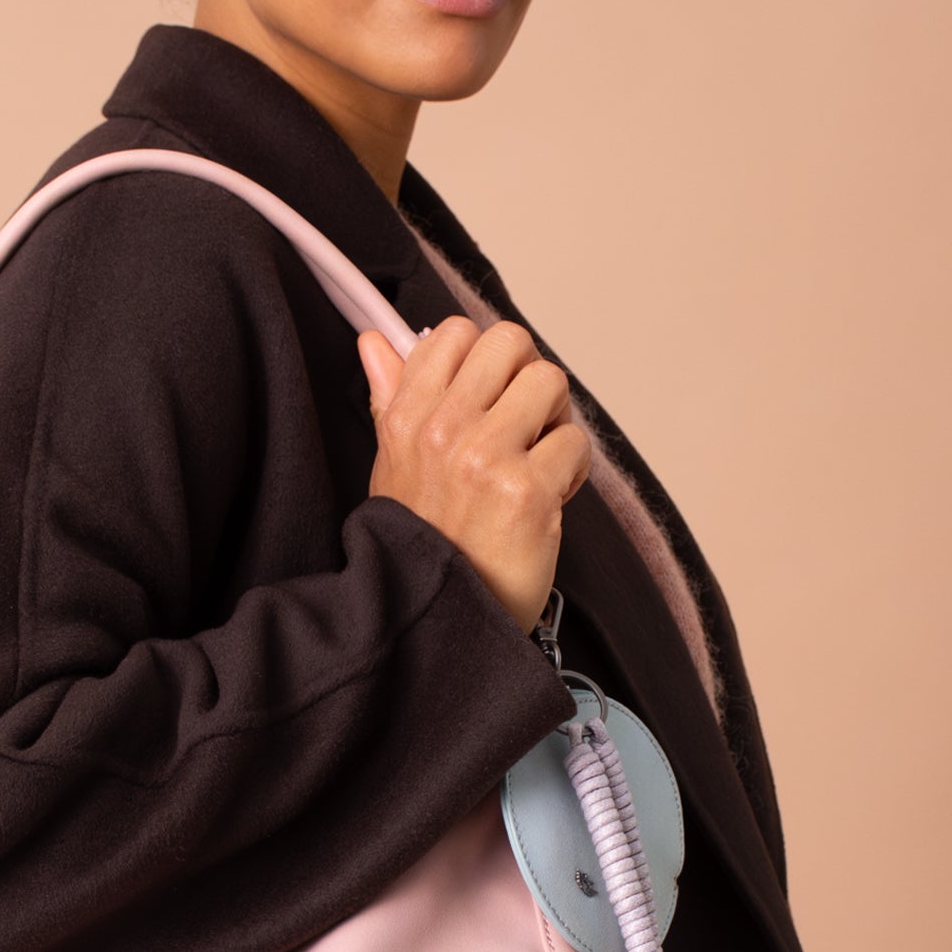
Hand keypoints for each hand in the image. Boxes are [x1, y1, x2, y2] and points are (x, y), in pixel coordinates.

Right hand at [358, 316, 591, 630]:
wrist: (441, 617)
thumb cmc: (426, 541)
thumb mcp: (393, 465)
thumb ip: (391, 396)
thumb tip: (376, 341)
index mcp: (406, 417)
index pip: (456, 333)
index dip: (486, 360)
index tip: (490, 398)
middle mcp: (442, 429)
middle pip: (512, 343)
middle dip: (528, 381)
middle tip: (525, 426)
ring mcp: (485, 457)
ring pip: (551, 382)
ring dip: (556, 423)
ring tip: (538, 463)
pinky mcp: (528, 490)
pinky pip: (574, 442)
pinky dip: (571, 472)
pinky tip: (548, 500)